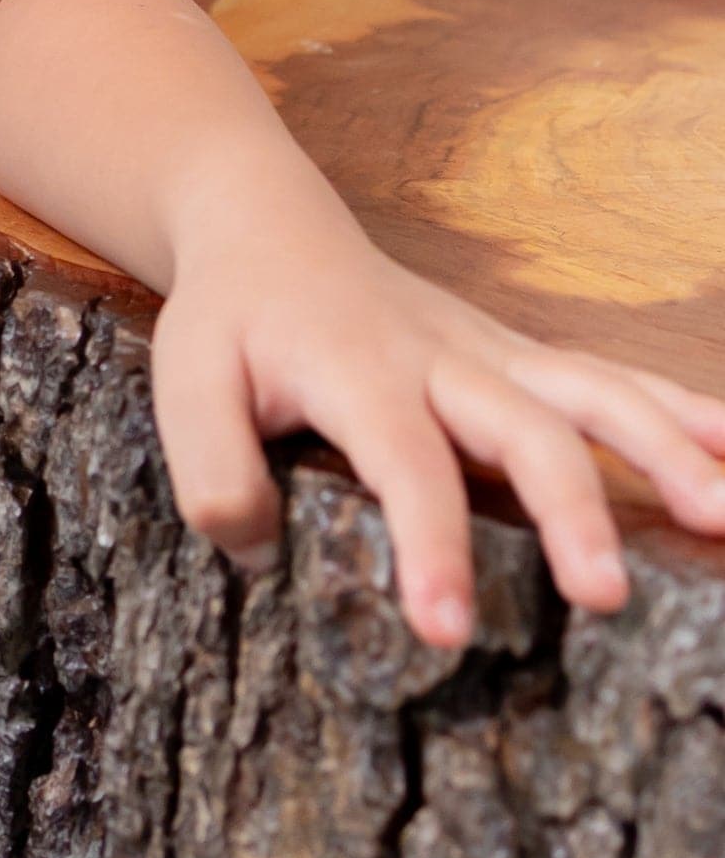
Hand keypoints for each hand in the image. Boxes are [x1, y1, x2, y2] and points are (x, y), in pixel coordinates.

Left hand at [151, 197, 724, 645]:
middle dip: (569, 507)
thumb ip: (212, 470)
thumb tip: (260, 555)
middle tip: (604, 595)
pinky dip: (682, 410)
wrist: (266, 227)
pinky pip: (610, 379)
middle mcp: (438, 357)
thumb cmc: (231, 318)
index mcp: (355, 370)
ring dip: (662, 449)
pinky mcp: (521, 359)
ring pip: (590, 391)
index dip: (427, 544)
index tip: (447, 630)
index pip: (401, 462)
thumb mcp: (184, 381)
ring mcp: (491, 354)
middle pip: (521, 426)